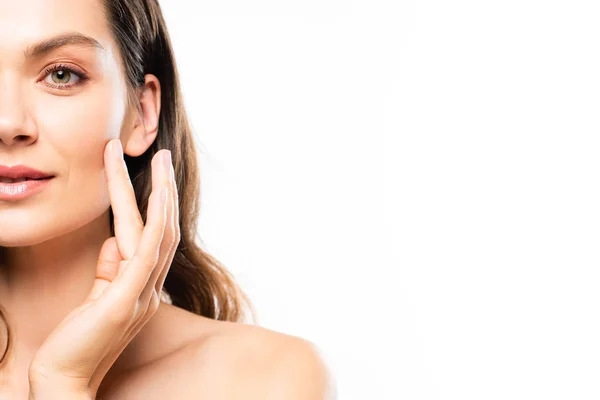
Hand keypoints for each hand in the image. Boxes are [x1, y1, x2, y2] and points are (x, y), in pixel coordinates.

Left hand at [28, 139, 179, 396]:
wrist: (64, 380)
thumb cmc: (77, 340)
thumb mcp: (97, 297)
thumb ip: (109, 268)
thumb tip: (114, 240)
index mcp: (142, 286)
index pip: (154, 238)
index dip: (157, 205)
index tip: (153, 174)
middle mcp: (150, 288)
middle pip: (165, 229)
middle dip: (164, 190)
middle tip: (164, 155)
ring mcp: (141, 294)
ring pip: (160, 234)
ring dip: (161, 195)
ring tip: (159, 162)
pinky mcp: (125, 301)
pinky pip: (146, 254)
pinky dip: (154, 222)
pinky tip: (155, 197)